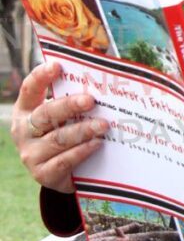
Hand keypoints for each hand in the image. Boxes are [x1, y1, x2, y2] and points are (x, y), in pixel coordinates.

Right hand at [10, 61, 108, 192]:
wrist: (61, 172)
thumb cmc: (64, 132)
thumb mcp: (63, 115)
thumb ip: (73, 98)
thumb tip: (102, 80)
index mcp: (26, 109)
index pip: (29, 89)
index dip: (41, 76)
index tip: (58, 66)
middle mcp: (23, 131)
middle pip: (46, 114)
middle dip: (69, 106)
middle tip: (91, 100)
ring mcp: (30, 154)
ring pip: (58, 139)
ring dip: (83, 130)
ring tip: (103, 125)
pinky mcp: (42, 174)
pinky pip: (64, 161)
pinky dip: (82, 151)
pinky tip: (97, 143)